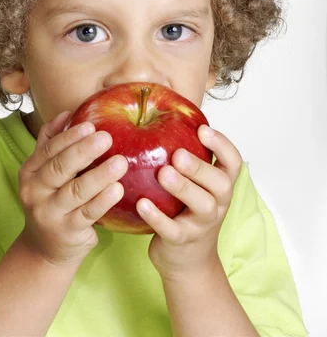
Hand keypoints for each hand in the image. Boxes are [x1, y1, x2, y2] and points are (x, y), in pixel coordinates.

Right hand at [17, 111, 127, 267]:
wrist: (44, 248)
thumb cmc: (52, 199)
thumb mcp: (45, 172)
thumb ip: (52, 143)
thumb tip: (67, 113)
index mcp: (30, 171)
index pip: (49, 149)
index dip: (69, 136)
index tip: (91, 125)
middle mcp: (34, 192)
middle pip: (60, 167)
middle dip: (84, 151)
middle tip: (107, 138)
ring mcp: (49, 213)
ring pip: (75, 191)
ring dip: (99, 176)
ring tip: (120, 162)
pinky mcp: (66, 232)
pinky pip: (87, 213)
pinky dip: (103, 201)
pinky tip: (118, 189)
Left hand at [136, 125, 242, 279]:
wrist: (187, 260)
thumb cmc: (187, 211)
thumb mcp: (195, 184)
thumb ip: (187, 157)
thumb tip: (161, 113)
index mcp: (221, 184)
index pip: (233, 162)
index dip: (222, 144)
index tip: (203, 128)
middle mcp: (218, 203)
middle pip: (220, 183)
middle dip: (200, 166)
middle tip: (177, 154)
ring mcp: (202, 224)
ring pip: (202, 205)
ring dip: (183, 188)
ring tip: (163, 173)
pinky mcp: (183, 241)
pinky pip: (173, 230)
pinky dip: (157, 217)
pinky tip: (141, 203)